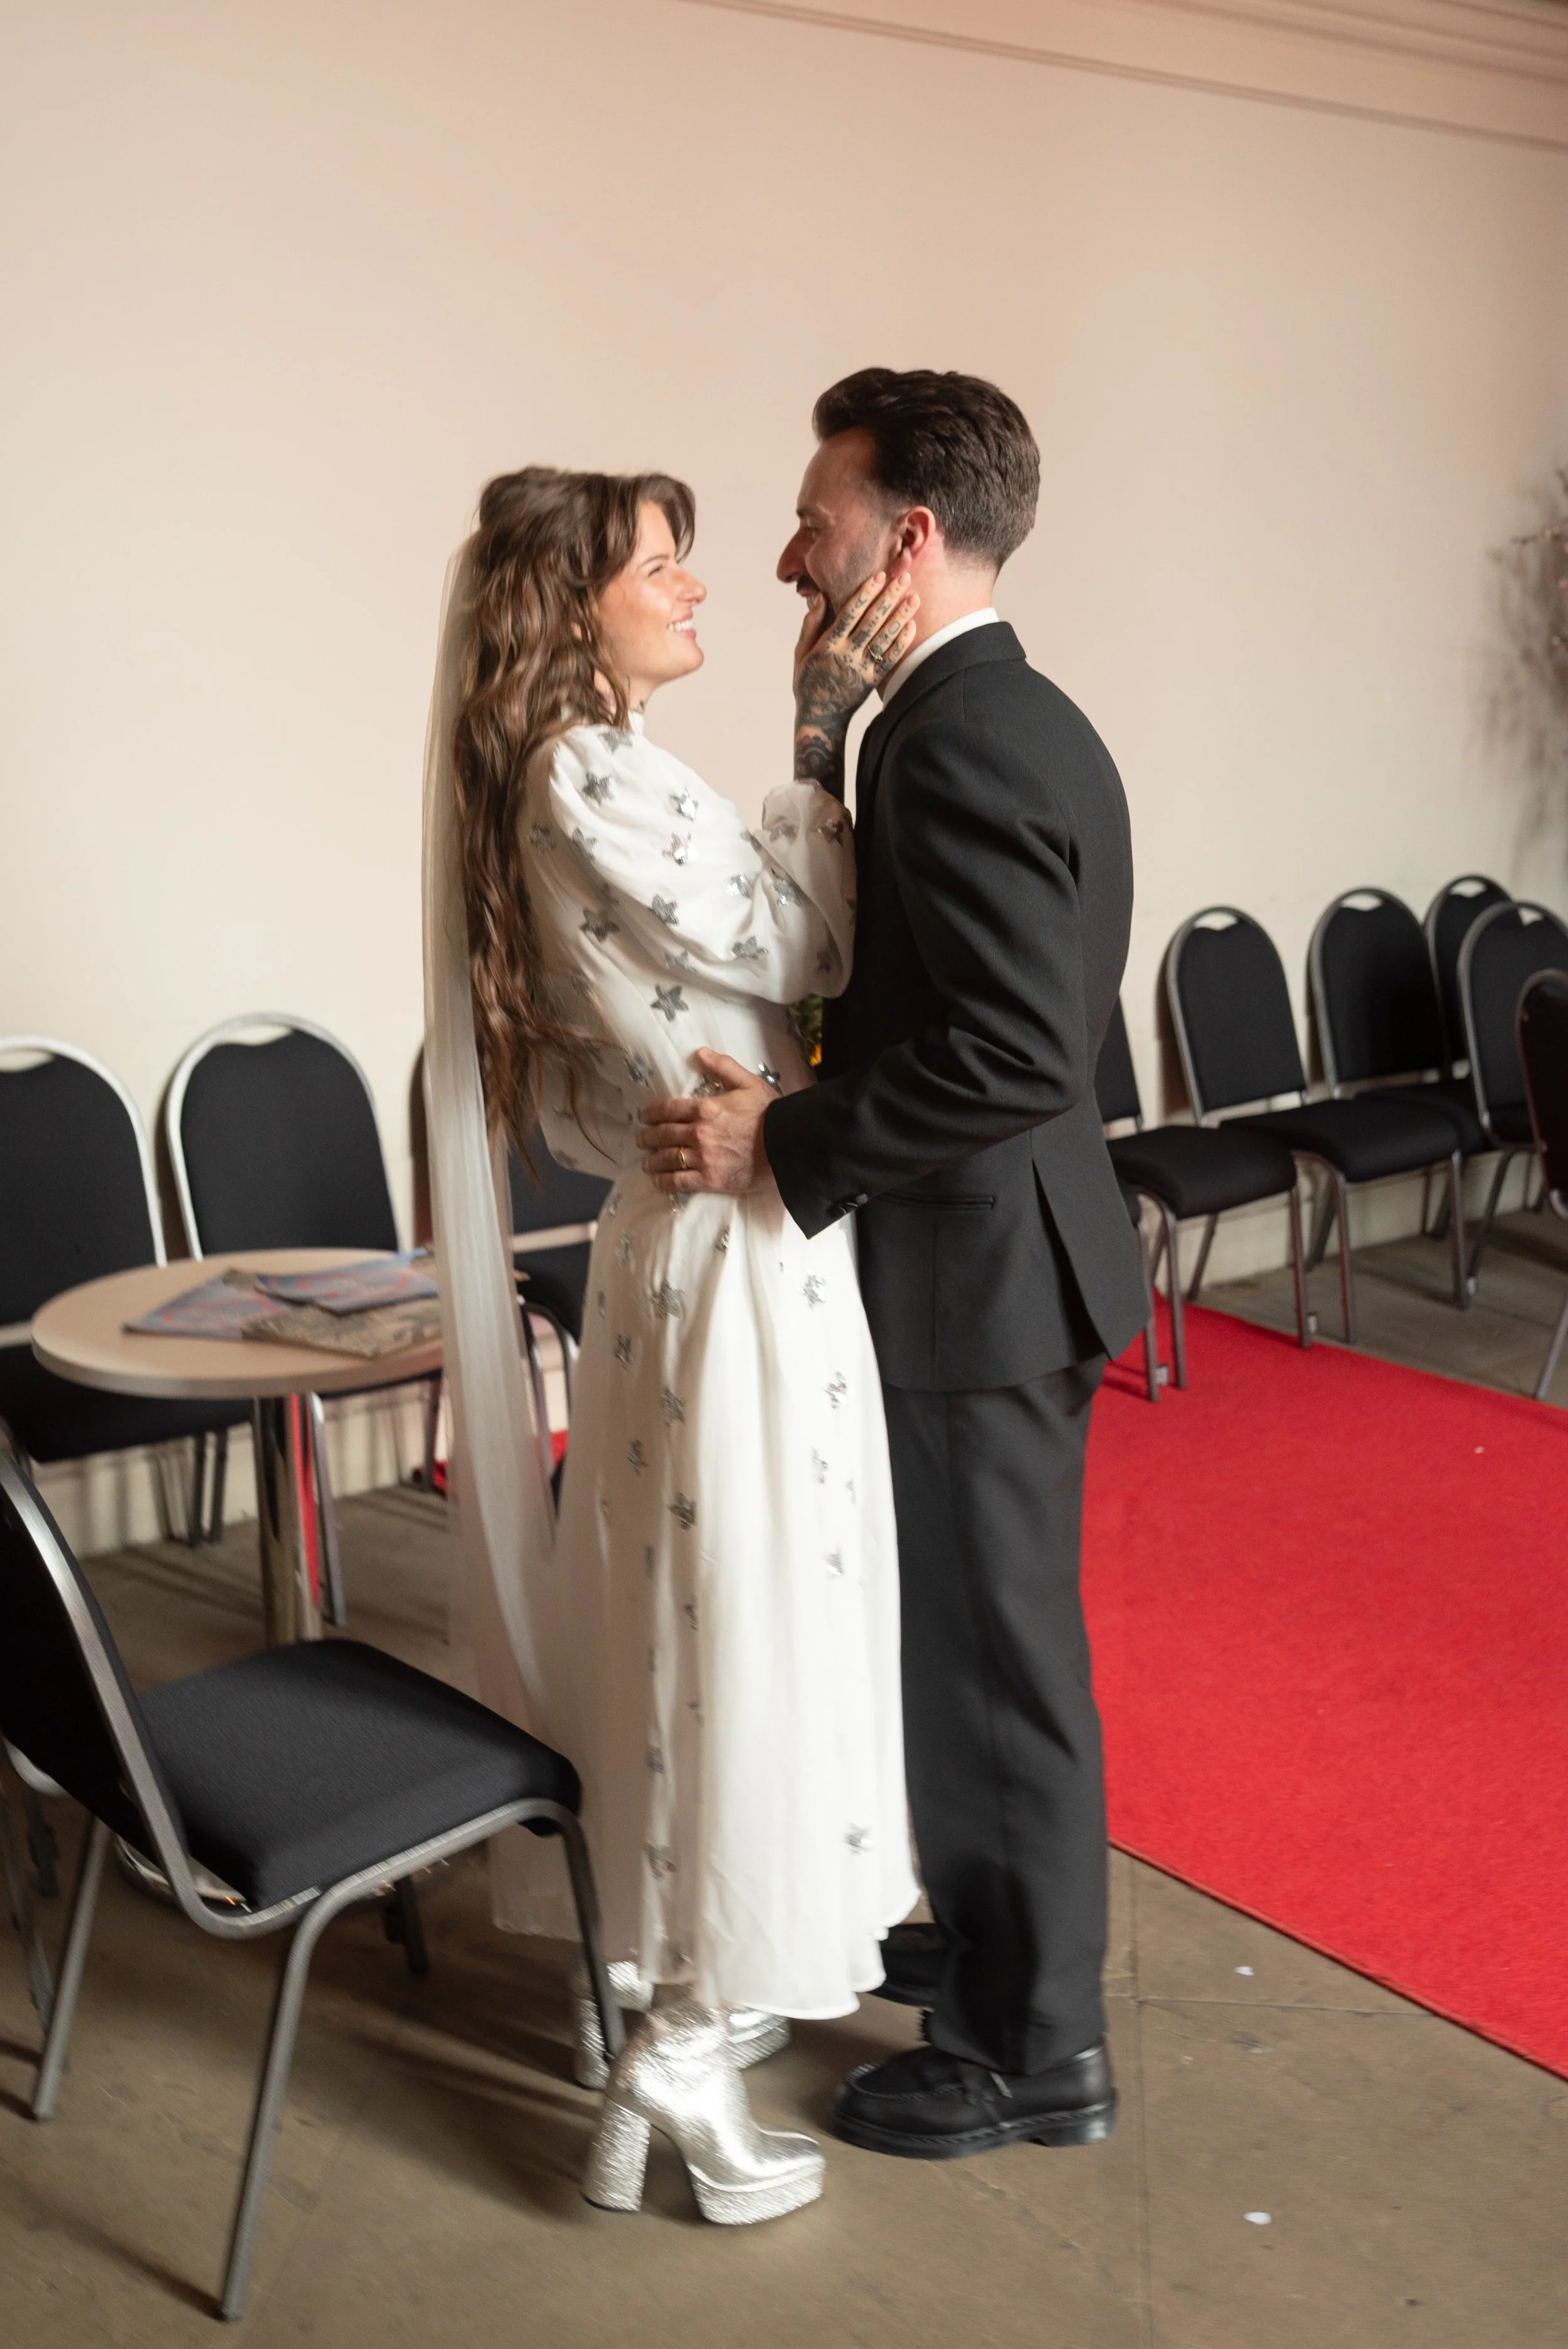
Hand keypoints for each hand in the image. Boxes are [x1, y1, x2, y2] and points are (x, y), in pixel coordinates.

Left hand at [638, 1052, 774, 1193]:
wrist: (788, 1146)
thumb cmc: (770, 1113)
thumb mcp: (748, 1083)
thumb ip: (723, 1067)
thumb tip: (699, 1053)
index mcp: (705, 1108)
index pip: (668, 1110)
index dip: (651, 1113)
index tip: (645, 1117)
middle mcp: (698, 1133)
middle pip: (662, 1135)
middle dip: (647, 1137)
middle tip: (641, 1139)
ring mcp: (702, 1158)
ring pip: (666, 1159)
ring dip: (651, 1160)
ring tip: (646, 1162)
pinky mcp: (709, 1180)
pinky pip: (678, 1181)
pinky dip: (664, 1181)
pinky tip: (657, 1180)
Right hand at [794, 571, 918, 731]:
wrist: (819, 718)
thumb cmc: (808, 682)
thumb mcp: (801, 653)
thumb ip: (810, 625)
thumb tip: (819, 596)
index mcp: (827, 645)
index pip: (849, 614)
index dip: (866, 593)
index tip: (879, 575)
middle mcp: (846, 656)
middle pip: (871, 621)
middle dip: (888, 598)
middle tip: (904, 577)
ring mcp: (860, 669)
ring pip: (884, 638)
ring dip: (900, 616)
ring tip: (914, 597)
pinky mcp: (872, 682)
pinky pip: (889, 660)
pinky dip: (901, 643)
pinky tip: (911, 625)